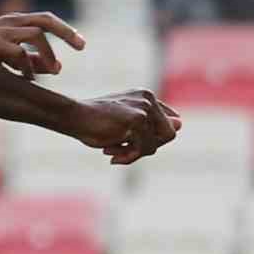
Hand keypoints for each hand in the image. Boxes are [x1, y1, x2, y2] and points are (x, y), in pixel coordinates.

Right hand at [0, 13, 85, 79]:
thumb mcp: (6, 55)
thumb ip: (31, 60)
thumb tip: (56, 68)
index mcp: (14, 23)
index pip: (46, 20)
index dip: (66, 31)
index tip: (82, 45)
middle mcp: (9, 22)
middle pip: (45, 20)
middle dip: (66, 33)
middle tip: (82, 47)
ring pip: (35, 34)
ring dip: (47, 53)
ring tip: (54, 70)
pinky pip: (17, 51)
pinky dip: (27, 65)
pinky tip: (27, 77)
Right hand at [67, 90, 181, 164]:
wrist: (73, 116)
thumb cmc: (95, 122)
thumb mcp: (125, 125)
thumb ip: (149, 126)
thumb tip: (181, 125)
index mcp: (146, 96)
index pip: (168, 124)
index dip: (152, 140)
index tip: (130, 142)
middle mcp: (148, 98)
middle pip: (167, 135)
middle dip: (146, 148)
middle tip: (122, 151)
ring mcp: (144, 108)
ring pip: (155, 145)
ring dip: (134, 154)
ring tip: (112, 151)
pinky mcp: (137, 120)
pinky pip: (144, 149)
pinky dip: (128, 156)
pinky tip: (110, 152)